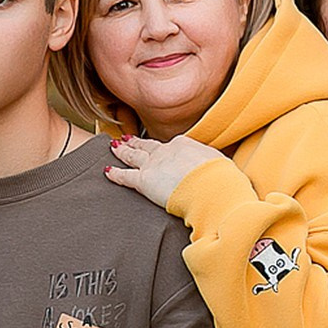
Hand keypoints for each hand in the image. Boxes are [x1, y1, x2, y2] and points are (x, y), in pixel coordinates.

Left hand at [104, 133, 224, 210]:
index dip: (160, 148)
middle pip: (147, 146)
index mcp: (183, 144)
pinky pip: (124, 176)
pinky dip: (114, 173)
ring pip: (132, 155)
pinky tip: (106, 170)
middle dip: (136, 142)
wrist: (212, 189)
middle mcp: (165, 150)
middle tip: (126, 138)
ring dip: (122, 151)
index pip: (169, 146)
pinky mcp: (143, 181)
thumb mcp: (218, 164)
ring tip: (114, 147)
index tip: (156, 148)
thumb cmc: (221, 180)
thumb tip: (213, 168)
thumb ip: (208, 163)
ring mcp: (153, 164)